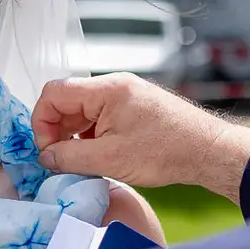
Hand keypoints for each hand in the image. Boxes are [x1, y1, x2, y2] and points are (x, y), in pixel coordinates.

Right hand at [33, 73, 249, 203]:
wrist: (207, 151)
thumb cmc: (167, 151)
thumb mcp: (110, 159)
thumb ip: (70, 157)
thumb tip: (45, 158)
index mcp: (107, 89)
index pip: (54, 92)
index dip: (41, 122)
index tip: (47, 149)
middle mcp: (115, 86)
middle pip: (67, 101)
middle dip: (57, 131)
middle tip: (60, 160)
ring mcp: (125, 96)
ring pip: (83, 111)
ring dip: (74, 136)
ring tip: (80, 162)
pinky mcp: (134, 108)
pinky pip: (100, 118)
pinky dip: (91, 137)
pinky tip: (98, 157)